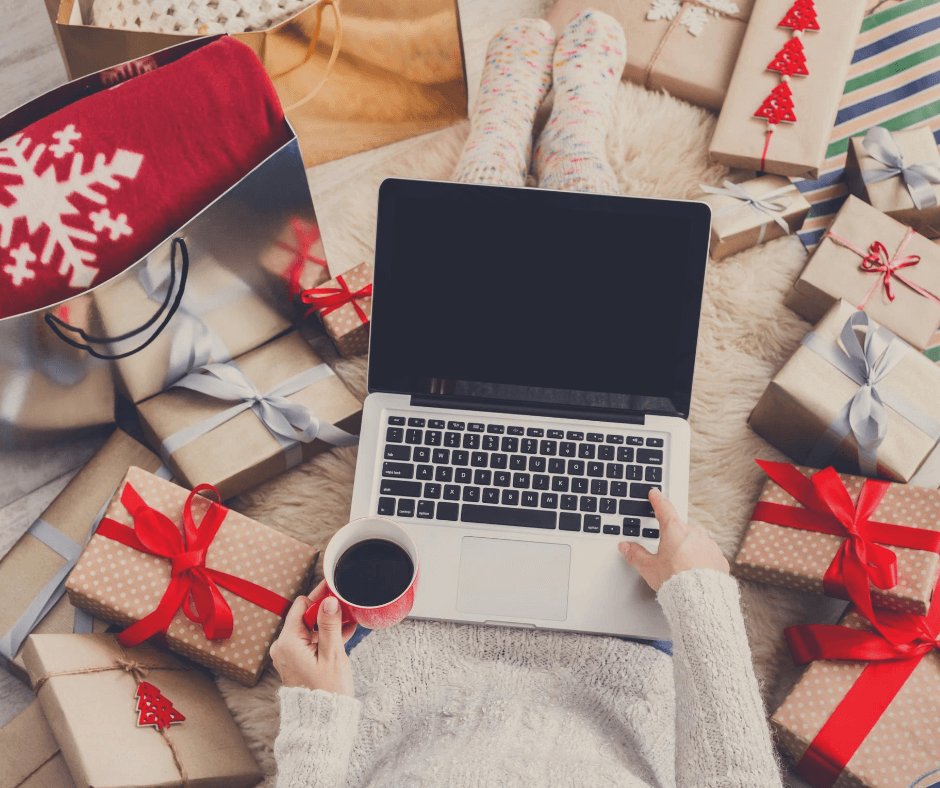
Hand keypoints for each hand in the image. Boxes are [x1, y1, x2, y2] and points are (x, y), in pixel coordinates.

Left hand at [269, 580, 357, 696]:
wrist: (322, 722)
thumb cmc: (327, 691)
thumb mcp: (333, 654)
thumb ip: (329, 625)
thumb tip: (329, 600)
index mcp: (288, 642)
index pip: (301, 606)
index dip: (319, 597)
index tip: (335, 590)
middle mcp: (283, 647)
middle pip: (305, 616)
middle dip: (326, 610)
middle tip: (346, 604)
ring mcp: (289, 655)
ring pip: (309, 628)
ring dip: (328, 624)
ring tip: (349, 619)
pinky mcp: (297, 661)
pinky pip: (310, 641)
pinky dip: (324, 637)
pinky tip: (344, 633)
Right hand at [618, 488, 728, 591]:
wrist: (701, 598)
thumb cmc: (676, 582)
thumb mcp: (649, 567)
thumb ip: (635, 554)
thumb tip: (626, 547)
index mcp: (675, 530)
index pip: (664, 508)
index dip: (658, 500)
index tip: (655, 494)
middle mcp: (694, 533)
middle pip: (679, 529)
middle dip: (672, 539)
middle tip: (666, 554)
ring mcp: (709, 544)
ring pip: (694, 542)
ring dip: (687, 549)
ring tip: (680, 568)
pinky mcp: (719, 558)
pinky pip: (707, 554)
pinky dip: (700, 560)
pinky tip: (694, 572)